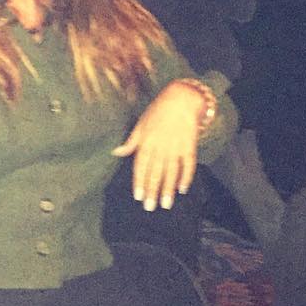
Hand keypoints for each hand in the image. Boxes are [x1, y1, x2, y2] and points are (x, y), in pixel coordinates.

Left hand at [112, 81, 205, 210]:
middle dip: (152, 191)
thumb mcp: (141, 124)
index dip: (139, 181)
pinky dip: (186, 177)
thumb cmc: (158, 111)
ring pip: (171, 172)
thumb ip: (131, 142)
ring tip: (166, 204)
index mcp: (147, 141)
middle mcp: (161, 146)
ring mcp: (176, 146)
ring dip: (168, 189)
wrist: (182, 98)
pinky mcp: (189, 145)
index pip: (141, 166)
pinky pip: (188, 164)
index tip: (138, 196)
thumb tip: (115, 152)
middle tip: (150, 207)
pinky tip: (183, 189)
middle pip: (156, 172)